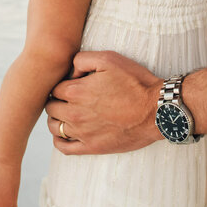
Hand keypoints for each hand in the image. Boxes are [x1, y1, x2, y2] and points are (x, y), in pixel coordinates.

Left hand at [44, 51, 160, 154]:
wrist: (155, 110)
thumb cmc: (135, 83)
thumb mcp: (109, 59)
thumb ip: (82, 59)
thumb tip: (70, 72)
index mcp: (76, 91)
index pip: (54, 88)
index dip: (63, 84)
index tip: (74, 83)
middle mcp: (74, 113)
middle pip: (51, 107)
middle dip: (57, 100)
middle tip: (70, 98)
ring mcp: (82, 132)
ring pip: (54, 127)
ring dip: (57, 119)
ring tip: (68, 113)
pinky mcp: (91, 147)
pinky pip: (63, 147)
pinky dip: (60, 140)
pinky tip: (67, 133)